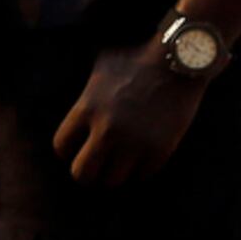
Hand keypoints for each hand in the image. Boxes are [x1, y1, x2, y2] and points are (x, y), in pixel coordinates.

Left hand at [52, 39, 208, 186]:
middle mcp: (107, 129)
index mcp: (87, 108)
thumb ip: (86, 96)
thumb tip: (77, 118)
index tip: (77, 149)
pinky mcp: (160, 149)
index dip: (67, 150)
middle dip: (86, 173)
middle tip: (95, 168)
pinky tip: (140, 160)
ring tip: (117, 166)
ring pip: (112, 180)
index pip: (61, 147)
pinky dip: (139, 170)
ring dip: (113, 174)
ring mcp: (134, 141)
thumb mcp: (101, 69)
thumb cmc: (137, 59)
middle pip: (82, 173)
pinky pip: (142, 175)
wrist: (179, 59)